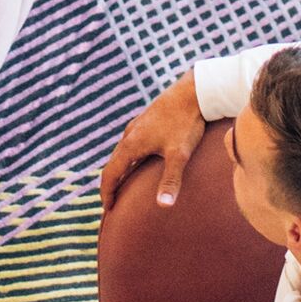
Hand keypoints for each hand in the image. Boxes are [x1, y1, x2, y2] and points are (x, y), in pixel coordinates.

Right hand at [100, 71, 207, 213]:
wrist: (193, 92)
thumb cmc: (186, 123)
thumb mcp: (179, 154)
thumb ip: (170, 180)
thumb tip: (164, 206)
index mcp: (131, 144)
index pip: (110, 174)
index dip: (107, 193)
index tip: (108, 209)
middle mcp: (129, 134)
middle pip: (113, 163)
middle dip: (111, 183)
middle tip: (112, 201)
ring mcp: (137, 126)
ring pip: (122, 152)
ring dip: (120, 169)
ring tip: (124, 183)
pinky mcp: (146, 120)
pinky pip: (131, 143)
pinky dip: (129, 157)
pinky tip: (141, 159)